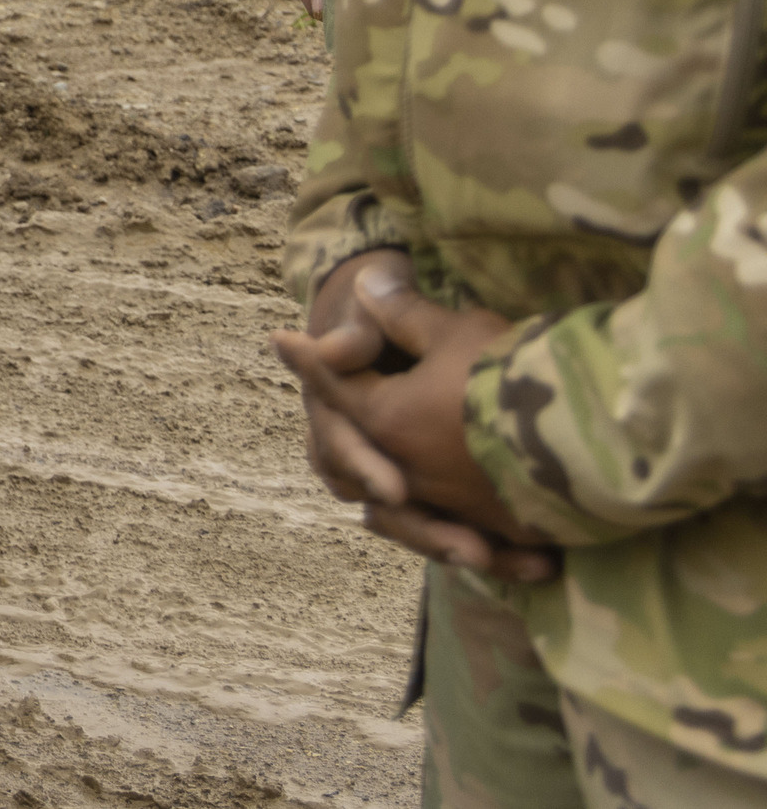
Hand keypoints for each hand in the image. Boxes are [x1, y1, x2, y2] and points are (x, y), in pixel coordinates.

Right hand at [270, 250, 559, 579]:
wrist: (406, 326)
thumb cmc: (383, 313)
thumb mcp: (371, 311)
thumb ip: (358, 329)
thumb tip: (332, 347)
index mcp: (335, 414)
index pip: (341, 446)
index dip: (365, 468)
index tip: (396, 490)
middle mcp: (363, 456)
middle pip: (383, 508)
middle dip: (426, 531)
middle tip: (470, 551)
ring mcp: (403, 479)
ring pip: (423, 529)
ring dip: (466, 548)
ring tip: (514, 564)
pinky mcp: (442, 496)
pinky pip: (463, 534)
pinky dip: (500, 553)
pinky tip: (543, 564)